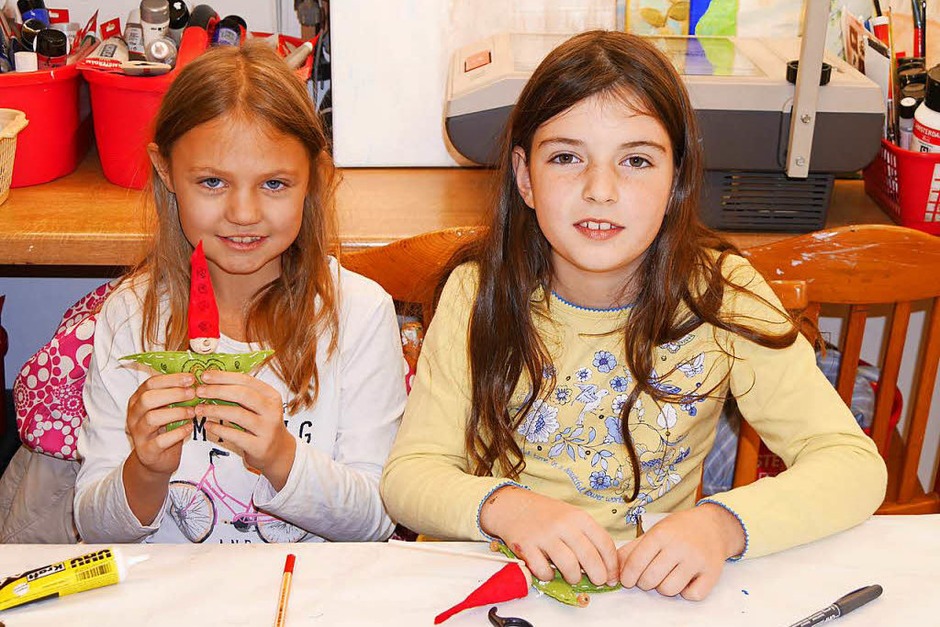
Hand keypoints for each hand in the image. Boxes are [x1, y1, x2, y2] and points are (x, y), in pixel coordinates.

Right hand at [126, 372, 196, 476]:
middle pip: (148, 399)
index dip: (171, 379)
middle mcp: (134, 415)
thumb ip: (174, 394)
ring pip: (152, 418)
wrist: (156, 458)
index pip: (150, 383)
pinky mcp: (147, 451)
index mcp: (138, 400)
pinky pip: (160, 441)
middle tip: (193, 393)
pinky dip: (177, 433)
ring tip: (193, 411)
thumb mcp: (166, 408)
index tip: (191, 378)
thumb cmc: (164, 428)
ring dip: (176, 413)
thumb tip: (195, 377)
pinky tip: (189, 428)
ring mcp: (138, 433)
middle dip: (173, 394)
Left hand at [193, 370, 295, 489]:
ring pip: (238, 414)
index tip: (205, 375)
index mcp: (271, 395)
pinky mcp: (259, 446)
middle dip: (218, 391)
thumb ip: (243, 394)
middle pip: (243, 395)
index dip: (224, 377)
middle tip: (199, 391)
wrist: (278, 451)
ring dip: (215, 410)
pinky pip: (235, 435)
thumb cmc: (262, 424)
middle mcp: (272, 410)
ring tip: (199, 409)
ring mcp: (267, 429)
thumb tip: (213, 380)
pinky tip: (207, 425)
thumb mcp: (260, 406)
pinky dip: (218, 429)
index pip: (246, 380)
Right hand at [479, 486, 618, 586]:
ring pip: (569, 565)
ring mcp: (544, 536)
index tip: (612, 576)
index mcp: (579, 517)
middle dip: (598, 575)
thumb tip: (606, 564)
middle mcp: (564, 525)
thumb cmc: (547, 514)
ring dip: (574, 577)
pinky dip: (548, 576)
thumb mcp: (571, 516)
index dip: (612, 564)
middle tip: (598, 581)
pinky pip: (543, 570)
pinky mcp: (526, 546)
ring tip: (573, 577)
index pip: (604, 543)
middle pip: (589, 556)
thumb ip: (587, 536)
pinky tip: (549, 571)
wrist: (513, 506)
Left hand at [617, 503, 745, 599]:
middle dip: (644, 582)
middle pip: (651, 579)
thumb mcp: (654, 532)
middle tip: (648, 577)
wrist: (713, 526)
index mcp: (661, 534)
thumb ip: (632, 550)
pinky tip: (685, 581)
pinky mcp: (712, 573)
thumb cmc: (679, 530)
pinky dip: (686, 592)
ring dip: (664, 587)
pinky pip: (692, 595)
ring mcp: (697, 560)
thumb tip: (613, 571)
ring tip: (667, 576)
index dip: (628, 576)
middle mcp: (679, 546)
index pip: (637, 562)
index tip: (627, 580)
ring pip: (669, 590)